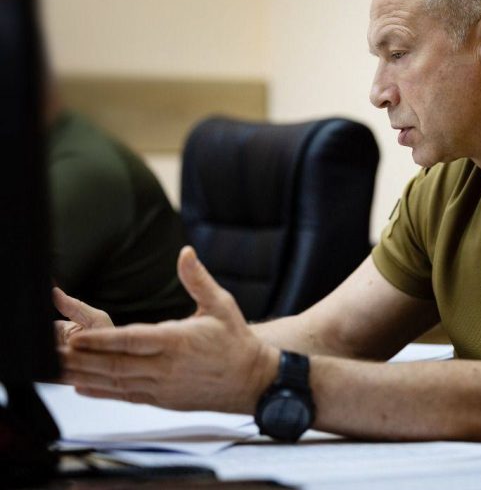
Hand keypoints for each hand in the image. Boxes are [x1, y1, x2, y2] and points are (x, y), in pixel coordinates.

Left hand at [60, 246, 279, 413]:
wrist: (251, 380)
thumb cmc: (236, 340)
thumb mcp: (221, 304)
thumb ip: (198, 279)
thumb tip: (185, 252)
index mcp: (178, 341)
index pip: (132, 341)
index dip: (102, 341)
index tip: (77, 337)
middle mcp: (166, 367)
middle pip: (116, 365)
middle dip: (83, 360)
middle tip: (56, 353)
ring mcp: (162, 387)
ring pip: (116, 383)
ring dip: (85, 377)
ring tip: (60, 370)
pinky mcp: (162, 399)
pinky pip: (126, 396)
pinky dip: (102, 392)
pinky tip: (82, 387)